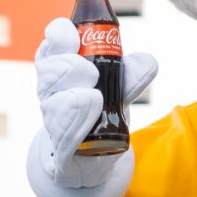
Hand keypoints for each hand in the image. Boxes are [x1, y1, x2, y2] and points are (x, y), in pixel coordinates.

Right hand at [35, 17, 157, 188]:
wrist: (92, 159)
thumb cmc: (102, 114)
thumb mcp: (120, 90)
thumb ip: (133, 75)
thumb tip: (148, 61)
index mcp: (62, 71)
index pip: (50, 47)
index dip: (58, 36)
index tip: (74, 37)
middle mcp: (52, 94)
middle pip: (48, 73)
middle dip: (68, 67)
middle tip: (92, 73)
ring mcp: (53, 123)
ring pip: (53, 105)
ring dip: (73, 99)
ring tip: (94, 97)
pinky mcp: (60, 151)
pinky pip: (63, 137)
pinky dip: (75, 125)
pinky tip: (88, 118)